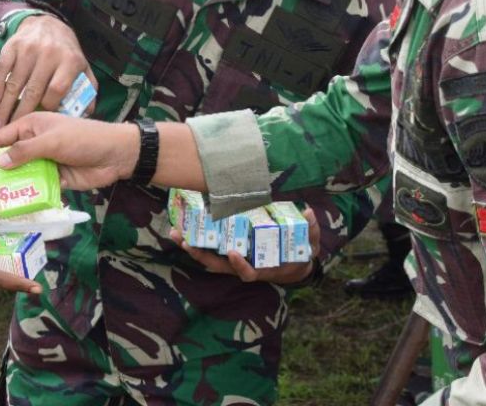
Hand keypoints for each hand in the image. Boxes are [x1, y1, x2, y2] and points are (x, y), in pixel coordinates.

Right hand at [0, 15, 96, 128]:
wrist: (49, 25)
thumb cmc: (66, 54)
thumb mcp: (83, 68)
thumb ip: (88, 90)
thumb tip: (85, 114)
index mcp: (70, 61)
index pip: (58, 89)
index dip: (49, 106)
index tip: (42, 117)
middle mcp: (49, 53)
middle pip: (34, 89)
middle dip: (20, 113)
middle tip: (11, 132)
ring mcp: (29, 48)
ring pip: (15, 82)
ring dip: (4, 106)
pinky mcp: (13, 45)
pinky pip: (2, 68)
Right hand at [0, 112, 138, 189]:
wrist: (115, 155)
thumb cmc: (83, 139)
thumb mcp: (51, 141)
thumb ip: (24, 151)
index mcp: (32, 125)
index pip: (3, 136)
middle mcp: (34, 143)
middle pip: (9, 157)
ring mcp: (44, 161)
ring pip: (21, 174)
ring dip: (10, 185)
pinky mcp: (53, 178)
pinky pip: (35, 186)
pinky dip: (26, 194)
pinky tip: (13, 206)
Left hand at [169, 207, 320, 284]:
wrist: (295, 264)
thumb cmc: (301, 254)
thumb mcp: (310, 245)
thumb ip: (310, 231)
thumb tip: (309, 212)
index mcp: (263, 268)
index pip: (248, 272)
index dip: (240, 265)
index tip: (234, 253)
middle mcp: (245, 266)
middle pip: (219, 266)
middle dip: (201, 255)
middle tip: (185, 241)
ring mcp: (234, 259)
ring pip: (209, 258)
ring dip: (192, 247)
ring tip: (175, 233)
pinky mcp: (229, 250)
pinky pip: (210, 248)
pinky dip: (197, 241)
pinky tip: (183, 227)